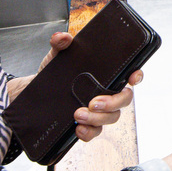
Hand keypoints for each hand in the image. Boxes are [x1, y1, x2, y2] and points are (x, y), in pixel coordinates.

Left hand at [12, 31, 143, 142]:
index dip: (136, 75)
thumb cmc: (53, 74)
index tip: (133, 77)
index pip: (129, 74)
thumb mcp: (56, 56)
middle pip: (124, 99)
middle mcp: (106, 92)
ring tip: (77, 114)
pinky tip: (78, 128)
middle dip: (112, 102)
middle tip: (93, 102)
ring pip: (112, 117)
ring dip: (98, 118)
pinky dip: (89, 132)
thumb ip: (60, 44)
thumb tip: (62, 38)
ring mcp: (99, 110)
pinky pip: (96, 132)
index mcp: (105, 74)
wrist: (34, 93)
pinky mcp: (87, 124)